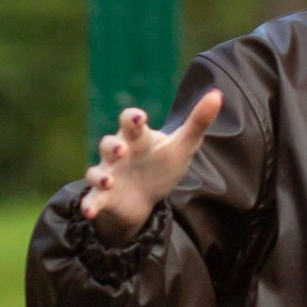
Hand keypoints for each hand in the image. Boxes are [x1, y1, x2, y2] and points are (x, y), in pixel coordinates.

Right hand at [77, 86, 221, 237]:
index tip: (138, 118)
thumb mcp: (183, 145)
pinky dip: (89, 205)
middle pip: (107, 143)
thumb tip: (217, 94)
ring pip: (95, 171)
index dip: (131, 118)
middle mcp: (118, 154)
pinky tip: (89, 212)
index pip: (129, 121)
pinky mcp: (103, 198)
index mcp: (137, 138)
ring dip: (99, 176)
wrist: (143, 197)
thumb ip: (198, 121)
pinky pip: (91, 199)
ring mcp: (108, 175)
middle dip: (112, 145)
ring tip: (109, 182)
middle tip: (122, 149)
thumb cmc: (161, 165)